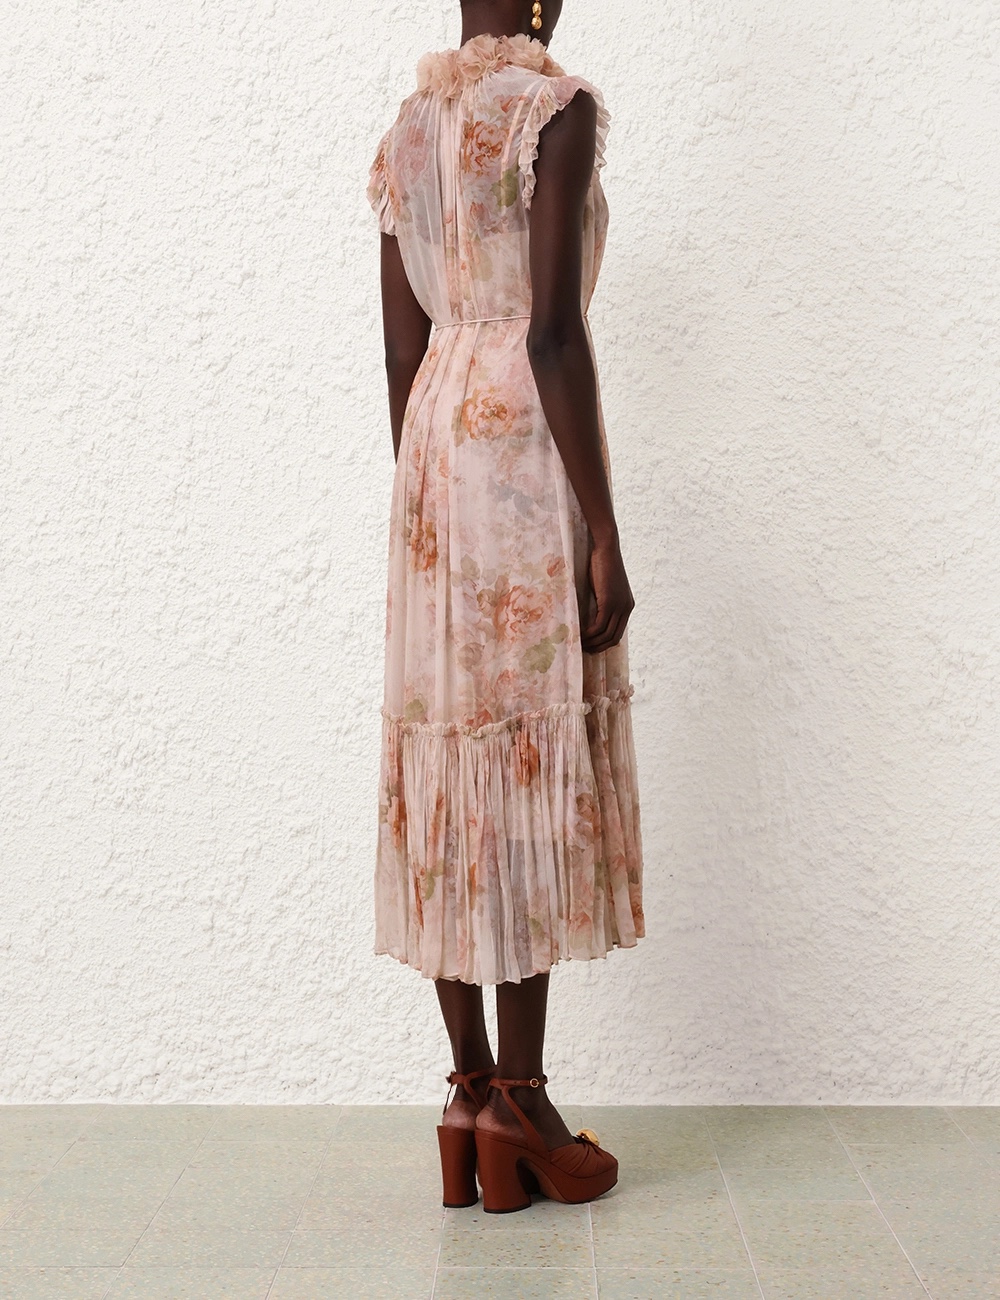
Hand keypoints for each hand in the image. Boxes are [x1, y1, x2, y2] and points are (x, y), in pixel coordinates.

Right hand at [581, 537, 634, 653]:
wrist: (605, 548)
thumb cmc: (600, 564)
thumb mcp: (604, 587)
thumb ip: (602, 601)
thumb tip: (590, 614)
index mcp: (627, 606)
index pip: (618, 632)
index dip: (604, 643)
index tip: (591, 646)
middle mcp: (626, 608)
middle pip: (614, 638)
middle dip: (599, 647)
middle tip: (583, 650)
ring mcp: (619, 606)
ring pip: (606, 635)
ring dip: (592, 642)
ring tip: (578, 644)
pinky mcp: (609, 603)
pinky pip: (599, 626)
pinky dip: (588, 634)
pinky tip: (579, 634)